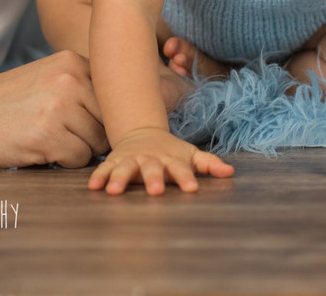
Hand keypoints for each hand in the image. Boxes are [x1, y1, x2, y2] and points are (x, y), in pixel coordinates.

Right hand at [0, 51, 107, 167]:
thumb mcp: (46, 78)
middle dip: (91, 136)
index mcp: (73, 62)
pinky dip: (61, 162)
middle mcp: (70, 79)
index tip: (83, 124)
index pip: (114, 98)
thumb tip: (126, 120)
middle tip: (59, 135)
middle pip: (109, 122)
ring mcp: (58, 106)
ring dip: (75, 150)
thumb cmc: (4, 103)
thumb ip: (82, 89)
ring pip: (96, 144)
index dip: (102, 118)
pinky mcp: (46, 135)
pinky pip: (78, 160)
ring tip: (44, 139)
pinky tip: (36, 149)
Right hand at [89, 126, 234, 194]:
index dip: (186, 178)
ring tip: (115, 192)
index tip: (192, 188)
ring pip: (125, 169)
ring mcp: (132, 160)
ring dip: (120, 179)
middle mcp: (151, 160)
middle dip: (154, 179)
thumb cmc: (171, 151)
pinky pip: (106, 169)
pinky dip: (100, 177)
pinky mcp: (116, 161)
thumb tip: (231, 172)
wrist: (142, 132)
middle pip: (152, 169)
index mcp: (171, 159)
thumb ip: (209, 164)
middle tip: (156, 192)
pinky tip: (94, 187)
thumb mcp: (190, 154)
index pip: (181, 169)